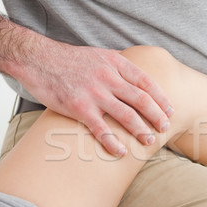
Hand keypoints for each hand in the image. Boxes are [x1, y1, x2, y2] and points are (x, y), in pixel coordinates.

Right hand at [18, 36, 173, 155]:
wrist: (37, 59)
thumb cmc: (68, 59)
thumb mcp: (99, 55)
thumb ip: (118, 67)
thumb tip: (136, 81)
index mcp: (115, 64)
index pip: (146, 82)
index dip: (161, 98)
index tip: (170, 110)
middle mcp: (108, 78)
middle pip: (141, 100)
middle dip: (156, 116)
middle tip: (165, 128)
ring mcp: (94, 93)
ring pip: (126, 115)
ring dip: (140, 130)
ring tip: (149, 141)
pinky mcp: (79, 107)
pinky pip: (101, 128)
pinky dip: (113, 142)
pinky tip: (121, 151)